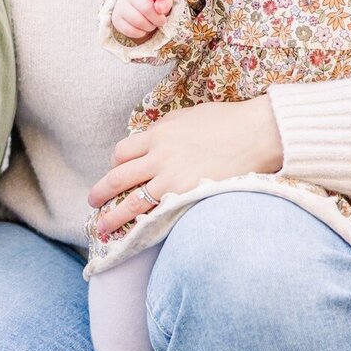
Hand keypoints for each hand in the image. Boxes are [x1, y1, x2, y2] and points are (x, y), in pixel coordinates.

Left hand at [88, 95, 281, 238]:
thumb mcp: (188, 116)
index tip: (117, 173)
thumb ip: (165, 129)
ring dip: (113, 217)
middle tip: (93, 202)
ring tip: (103, 228)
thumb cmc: (227, 121)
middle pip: (119, 177)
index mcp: (158, 134)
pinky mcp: (187, 196)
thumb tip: (151, 139)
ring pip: (132, 201)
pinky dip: (141, 224)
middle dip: (102, 192)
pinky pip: (156, 214)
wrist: (256, 134)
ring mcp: (172, 179)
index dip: (115, 165)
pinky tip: (135, 234)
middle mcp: (159, 156)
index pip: (122, 152)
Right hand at [111, 0, 174, 40]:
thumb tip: (160, 8)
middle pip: (146, 8)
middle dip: (158, 18)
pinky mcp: (116, 19)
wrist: (135, 9)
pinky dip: (140, 33)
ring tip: (151, 24)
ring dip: (149, 26)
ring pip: (138, 21)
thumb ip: (165, 2)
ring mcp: (120, 6)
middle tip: (161, 20)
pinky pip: (131, 31)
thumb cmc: (152, 3)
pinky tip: (142, 28)